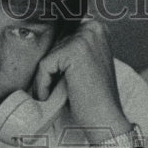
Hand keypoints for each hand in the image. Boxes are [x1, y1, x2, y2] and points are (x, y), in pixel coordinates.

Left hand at [33, 19, 130, 142]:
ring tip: (52, 95)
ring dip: (44, 79)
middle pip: (53, 46)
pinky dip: (42, 84)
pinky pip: (44, 66)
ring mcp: (84, 38)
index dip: (54, 62)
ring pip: (47, 57)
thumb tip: (42, 43)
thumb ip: (70, 50)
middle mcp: (92, 27)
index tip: (54, 80)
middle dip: (49, 70)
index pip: (60, 38)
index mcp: (96, 28)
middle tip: (52, 90)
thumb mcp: (84, 65)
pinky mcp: (73, 52)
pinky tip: (49, 97)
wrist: (106, 119)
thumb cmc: (93, 98)